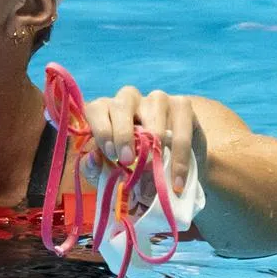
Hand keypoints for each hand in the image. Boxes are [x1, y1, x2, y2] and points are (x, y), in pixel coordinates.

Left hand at [84, 87, 206, 193]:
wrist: (168, 175)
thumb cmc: (130, 170)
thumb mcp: (109, 173)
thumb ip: (95, 168)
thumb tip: (93, 158)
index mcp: (106, 111)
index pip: (97, 109)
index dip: (101, 129)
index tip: (110, 155)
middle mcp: (129, 99)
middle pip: (123, 102)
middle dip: (123, 132)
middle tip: (127, 160)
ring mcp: (157, 99)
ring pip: (155, 104)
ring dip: (154, 136)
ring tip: (153, 166)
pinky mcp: (182, 106)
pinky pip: (181, 125)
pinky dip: (179, 154)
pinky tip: (176, 178)